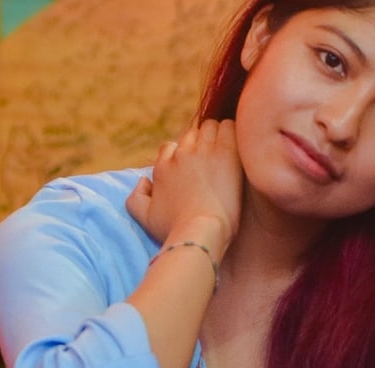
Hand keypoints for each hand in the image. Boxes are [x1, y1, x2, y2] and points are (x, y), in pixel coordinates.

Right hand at [126, 119, 242, 257]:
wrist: (200, 232)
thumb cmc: (174, 230)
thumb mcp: (144, 218)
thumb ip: (136, 197)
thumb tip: (144, 180)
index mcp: (163, 167)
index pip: (170, 147)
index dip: (182, 155)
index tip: (193, 168)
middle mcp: (181, 155)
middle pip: (192, 135)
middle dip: (201, 144)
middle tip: (214, 162)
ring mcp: (203, 151)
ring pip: (211, 127)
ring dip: (218, 136)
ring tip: (228, 154)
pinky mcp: (225, 152)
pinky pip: (229, 128)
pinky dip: (233, 133)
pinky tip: (239, 148)